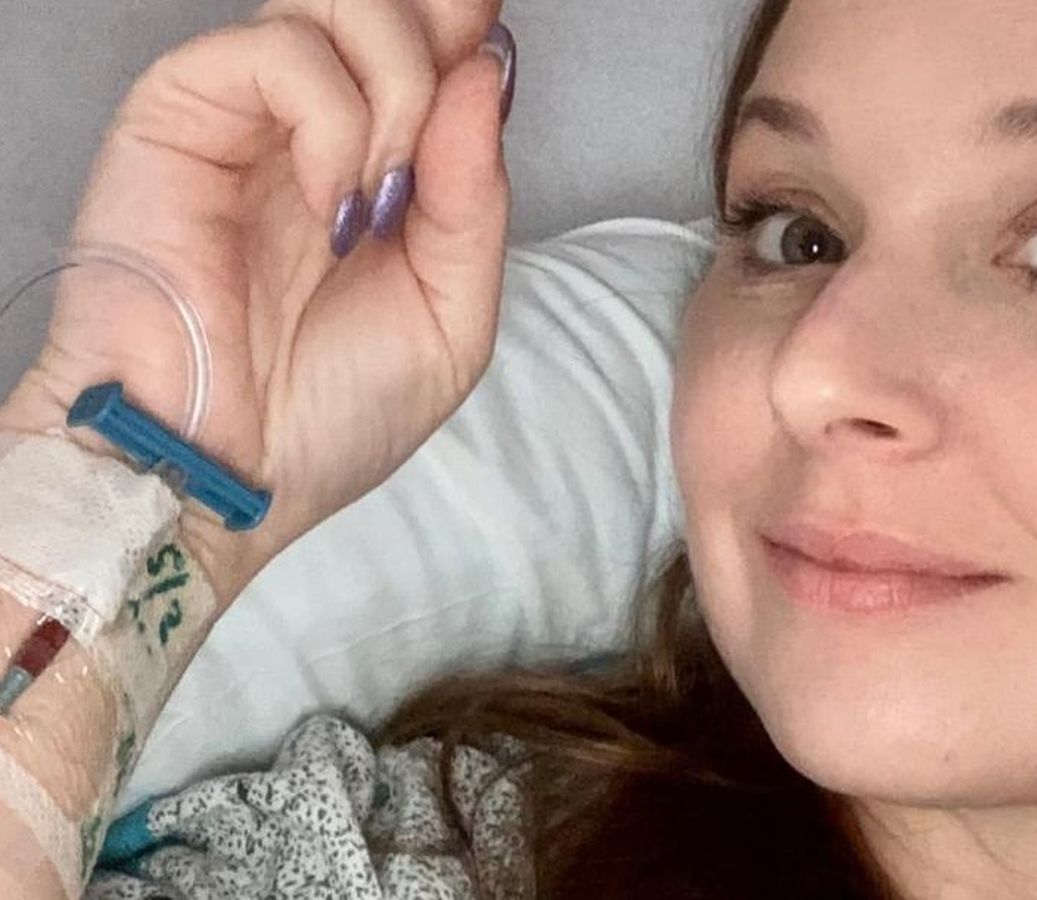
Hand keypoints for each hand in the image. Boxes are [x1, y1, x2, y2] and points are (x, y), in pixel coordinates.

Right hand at [0, 0, 513, 603]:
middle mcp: (315, 129)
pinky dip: (331, 119)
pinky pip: (276, 52)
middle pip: (387, 4)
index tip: (493, 60)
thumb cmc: (329, 416)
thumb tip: (487, 69)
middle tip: (436, 141)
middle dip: (440, 36)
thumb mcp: (452, 317)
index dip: (466, 30)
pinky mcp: (179, 119)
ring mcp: (250, 120)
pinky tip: (332, 204)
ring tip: (383, 197)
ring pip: (336, 5)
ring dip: (398, 88)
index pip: (430, 44)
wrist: (230, 478)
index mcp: (380, 168)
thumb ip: (477, 196)